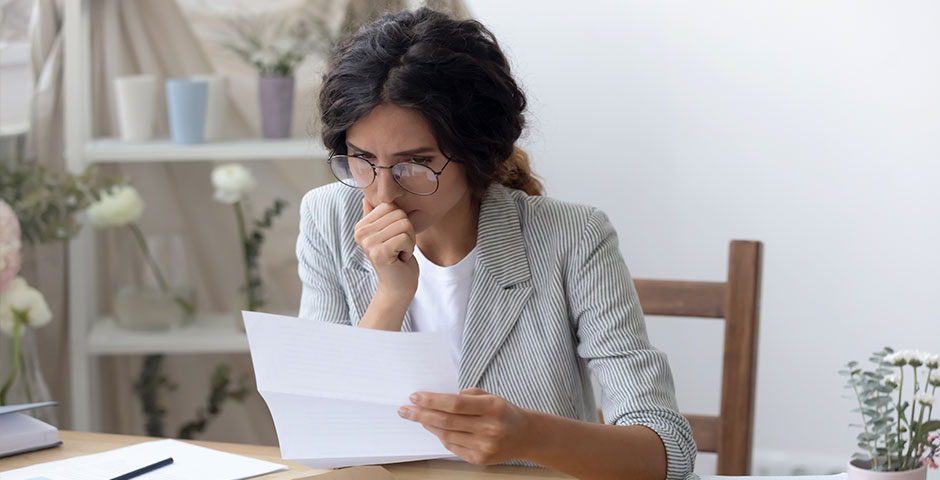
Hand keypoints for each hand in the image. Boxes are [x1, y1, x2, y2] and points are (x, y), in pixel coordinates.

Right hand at [354, 198, 418, 297]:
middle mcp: (361, 233)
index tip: (394, 238)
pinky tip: (401, 259)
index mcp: (361, 226)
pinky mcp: (379, 253)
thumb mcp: (386, 234)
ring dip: (409, 241)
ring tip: (399, 252)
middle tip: (399, 247)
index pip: (390, 206)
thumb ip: (375, 216)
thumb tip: (366, 197)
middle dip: (407, 232)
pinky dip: (409, 249)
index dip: (400, 221)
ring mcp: (368, 243)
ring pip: (404, 225)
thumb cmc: (396, 258)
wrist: (398, 286)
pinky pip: (405, 238)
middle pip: (399, 214)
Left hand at [398, 388, 532, 464]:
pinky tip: (433, 428)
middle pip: (447, 421)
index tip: (415, 397)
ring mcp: (485, 446)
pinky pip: (452, 447)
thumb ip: (464, 396)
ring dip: (428, 425)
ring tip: (417, 417)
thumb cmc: (503, 412)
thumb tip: (435, 399)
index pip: (455, 404)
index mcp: (492, 407)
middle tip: (405, 409)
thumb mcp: (489, 396)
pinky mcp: (479, 459)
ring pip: (446, 435)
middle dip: (422, 414)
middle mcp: (490, 428)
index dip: (432, 400)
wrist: (524, 436)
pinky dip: (440, 436)